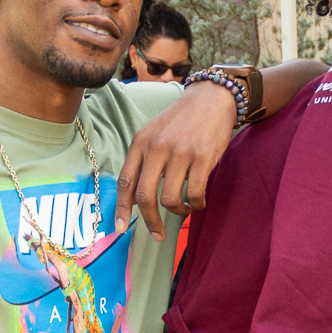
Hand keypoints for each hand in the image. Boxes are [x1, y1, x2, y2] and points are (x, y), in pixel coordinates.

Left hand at [114, 79, 238, 240]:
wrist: (211, 99)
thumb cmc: (181, 120)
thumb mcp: (154, 133)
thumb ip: (143, 161)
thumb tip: (135, 198)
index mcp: (140, 142)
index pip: (125, 181)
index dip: (121, 208)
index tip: (121, 228)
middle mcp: (156, 147)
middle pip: (145, 196)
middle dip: (150, 221)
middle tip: (157, 234)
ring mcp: (179, 152)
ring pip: (169, 199)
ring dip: (177, 211)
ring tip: (184, 208)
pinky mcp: (202, 157)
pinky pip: (194, 193)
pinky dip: (196, 204)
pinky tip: (198, 202)